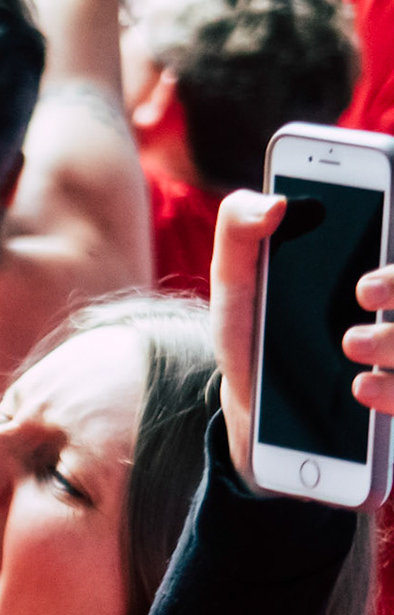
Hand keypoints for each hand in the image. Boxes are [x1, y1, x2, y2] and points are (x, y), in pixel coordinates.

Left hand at [212, 189, 393, 478]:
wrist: (253, 412)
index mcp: (375, 271)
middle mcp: (393, 314)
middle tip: (365, 291)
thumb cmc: (252, 332)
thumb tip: (275, 202)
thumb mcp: (236, 282)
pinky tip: (362, 388)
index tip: (366, 270)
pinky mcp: (393, 408)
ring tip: (352, 343)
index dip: (393, 266)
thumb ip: (240, 230)